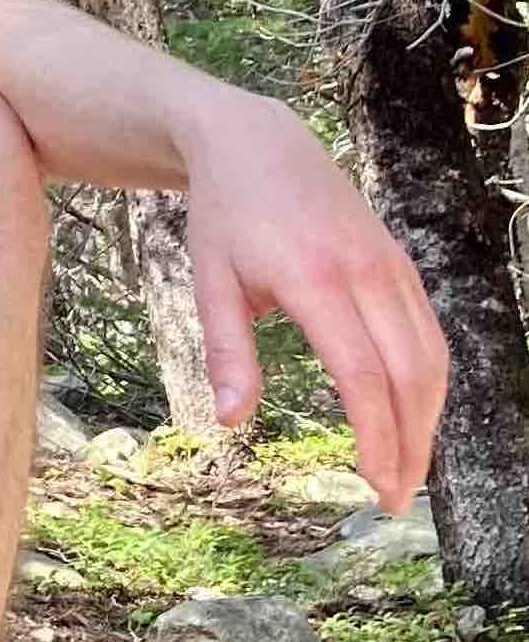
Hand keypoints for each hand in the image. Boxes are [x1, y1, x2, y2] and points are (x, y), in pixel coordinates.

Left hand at [185, 95, 447, 510]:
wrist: (256, 142)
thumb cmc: (225, 216)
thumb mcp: (210, 282)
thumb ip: (227, 354)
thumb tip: (231, 423)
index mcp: (315, 280)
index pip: (363, 376)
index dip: (376, 437)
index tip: (373, 486)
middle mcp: (366, 272)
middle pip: (411, 375)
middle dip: (411, 445)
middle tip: (393, 499)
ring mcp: (390, 265)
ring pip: (432, 357)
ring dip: (427, 421)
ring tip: (405, 471)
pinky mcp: (400, 263)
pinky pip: (428, 333)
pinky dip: (428, 383)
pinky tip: (412, 418)